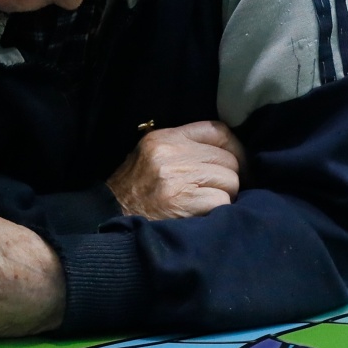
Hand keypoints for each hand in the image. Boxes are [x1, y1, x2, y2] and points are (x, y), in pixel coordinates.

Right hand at [106, 120, 245, 220]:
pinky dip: (217, 212)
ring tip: (203, 204)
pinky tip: (200, 215)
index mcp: (164, 137)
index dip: (235, 148)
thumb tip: (228, 153)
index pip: (217, 130)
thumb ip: (184, 149)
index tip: (238, 164)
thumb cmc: (135, 190)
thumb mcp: (152, 156)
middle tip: (216, 191)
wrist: (109, 217)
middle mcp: (171, 152)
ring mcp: (177, 176)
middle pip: (229, 159)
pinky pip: (223, 202)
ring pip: (231, 181)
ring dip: (225, 197)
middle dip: (229, 178)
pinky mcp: (184, 201)